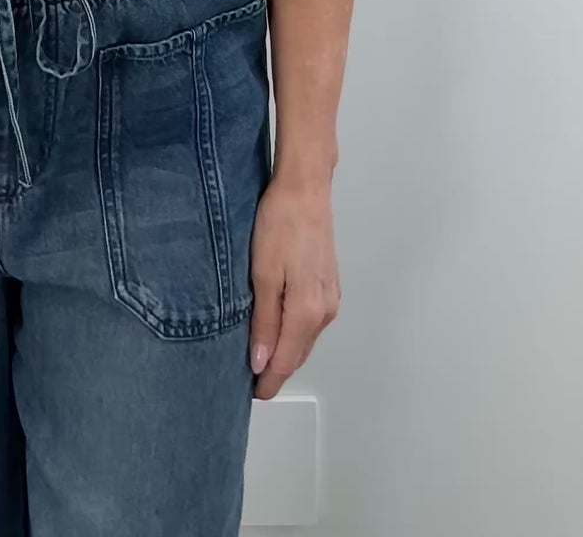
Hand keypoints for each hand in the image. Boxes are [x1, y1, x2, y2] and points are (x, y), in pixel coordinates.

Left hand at [247, 176, 340, 399]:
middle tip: (252, 383)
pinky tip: (280, 331)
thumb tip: (260, 362)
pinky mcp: (329, 284)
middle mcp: (325, 310)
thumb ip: (263, 321)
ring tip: (261, 360)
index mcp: (307, 311)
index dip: (268, 381)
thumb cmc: (280, 223)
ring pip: (306, 338)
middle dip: (276, 370)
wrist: (306, 188)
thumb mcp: (263, 274)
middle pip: (298, 353)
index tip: (252, 394)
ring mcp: (331, 297)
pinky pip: (312, 322)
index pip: (285, 360)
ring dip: (286, 352)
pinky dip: (295, 333)